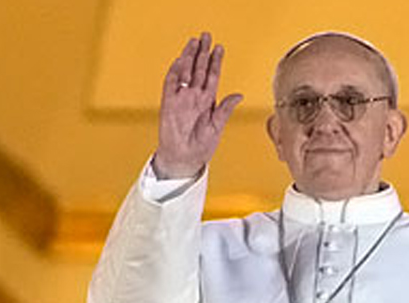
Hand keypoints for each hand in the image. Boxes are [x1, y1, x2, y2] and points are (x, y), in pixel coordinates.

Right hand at [151, 32, 242, 180]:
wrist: (184, 160)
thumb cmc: (200, 147)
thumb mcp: (217, 128)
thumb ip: (225, 110)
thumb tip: (239, 95)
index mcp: (208, 102)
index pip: (212, 77)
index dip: (216, 62)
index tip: (219, 48)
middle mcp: (194, 97)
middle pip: (198, 69)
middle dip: (202, 52)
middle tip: (206, 36)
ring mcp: (181, 99)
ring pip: (185, 72)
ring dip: (189, 57)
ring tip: (193, 42)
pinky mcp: (169, 104)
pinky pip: (170, 84)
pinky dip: (174, 72)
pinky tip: (179, 60)